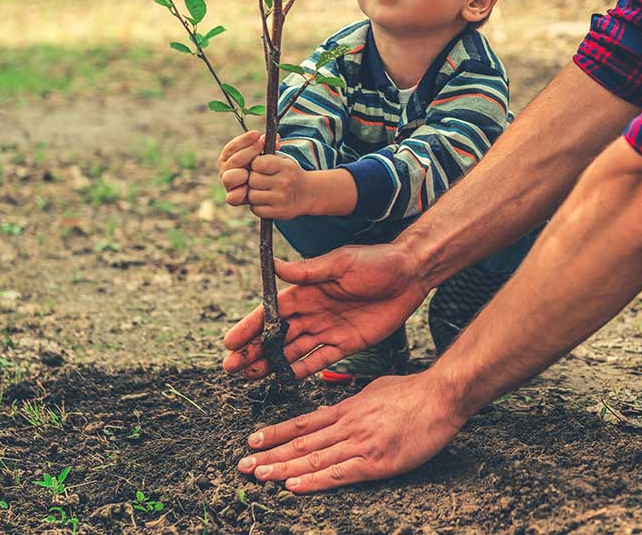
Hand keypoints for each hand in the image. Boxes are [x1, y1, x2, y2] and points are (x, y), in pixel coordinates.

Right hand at [217, 130, 262, 206]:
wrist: (268, 187)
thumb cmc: (264, 167)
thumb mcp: (265, 154)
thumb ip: (268, 145)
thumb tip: (276, 138)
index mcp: (229, 158)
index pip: (232, 147)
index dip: (243, 140)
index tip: (256, 134)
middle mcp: (226, 171)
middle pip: (233, 161)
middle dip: (248, 152)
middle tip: (261, 146)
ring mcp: (229, 185)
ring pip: (229, 178)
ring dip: (241, 173)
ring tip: (253, 171)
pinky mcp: (234, 198)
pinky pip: (231, 198)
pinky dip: (239, 193)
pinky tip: (247, 189)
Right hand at [223, 242, 428, 379]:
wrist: (410, 274)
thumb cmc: (376, 262)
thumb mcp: (341, 262)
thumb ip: (308, 271)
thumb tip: (273, 265)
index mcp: (307, 290)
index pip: (271, 311)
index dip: (250, 327)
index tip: (230, 342)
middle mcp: (313, 311)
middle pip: (277, 335)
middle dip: (253, 350)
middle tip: (231, 367)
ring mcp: (328, 329)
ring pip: (292, 350)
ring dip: (270, 363)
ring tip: (248, 376)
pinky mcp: (346, 344)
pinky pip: (318, 360)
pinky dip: (300, 371)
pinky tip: (282, 380)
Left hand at [238, 372, 465, 491]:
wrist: (440, 397)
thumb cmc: (412, 393)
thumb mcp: (373, 390)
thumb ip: (351, 403)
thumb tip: (330, 412)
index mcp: (346, 409)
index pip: (303, 424)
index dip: (276, 433)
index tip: (253, 441)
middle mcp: (347, 426)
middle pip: (301, 444)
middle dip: (269, 455)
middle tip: (243, 466)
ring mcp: (359, 444)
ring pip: (313, 459)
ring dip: (282, 469)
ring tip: (258, 476)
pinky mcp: (375, 462)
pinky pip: (338, 474)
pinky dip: (313, 481)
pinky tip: (293, 486)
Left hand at [246, 153, 310, 220]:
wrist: (308, 193)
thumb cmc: (289, 173)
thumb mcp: (283, 159)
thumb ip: (267, 152)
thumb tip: (253, 145)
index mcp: (285, 166)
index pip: (257, 163)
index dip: (254, 165)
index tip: (259, 167)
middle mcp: (284, 182)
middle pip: (252, 180)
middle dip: (252, 179)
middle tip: (260, 180)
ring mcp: (281, 198)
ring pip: (252, 195)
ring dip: (253, 193)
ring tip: (262, 190)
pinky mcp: (278, 212)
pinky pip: (256, 209)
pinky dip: (256, 205)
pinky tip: (264, 201)